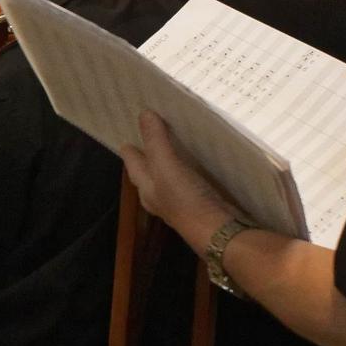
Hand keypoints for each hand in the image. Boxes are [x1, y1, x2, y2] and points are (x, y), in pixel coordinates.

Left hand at [113, 111, 235, 247]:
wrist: (218, 231)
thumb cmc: (185, 201)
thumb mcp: (166, 167)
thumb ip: (155, 142)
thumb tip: (143, 114)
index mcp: (146, 187)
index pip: (132, 162)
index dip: (129, 145)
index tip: (127, 125)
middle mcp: (160, 194)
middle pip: (149, 168)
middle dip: (148, 149)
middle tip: (151, 125)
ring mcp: (181, 198)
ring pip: (170, 172)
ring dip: (171, 156)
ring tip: (175, 134)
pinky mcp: (201, 199)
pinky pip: (191, 176)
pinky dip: (191, 164)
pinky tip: (199, 156)